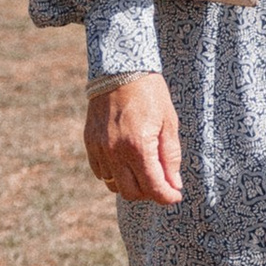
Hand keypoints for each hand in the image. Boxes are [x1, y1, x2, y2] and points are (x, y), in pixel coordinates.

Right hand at [87, 74, 182, 205]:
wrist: (120, 69)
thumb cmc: (150, 93)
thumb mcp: (169, 122)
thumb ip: (171, 156)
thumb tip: (174, 184)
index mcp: (138, 146)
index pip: (153, 187)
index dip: (167, 196)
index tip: (175, 196)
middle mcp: (115, 151)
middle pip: (131, 193)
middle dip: (150, 193)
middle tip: (162, 183)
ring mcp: (99, 148)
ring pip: (114, 185)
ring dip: (131, 185)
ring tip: (145, 172)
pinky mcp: (90, 143)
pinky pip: (101, 172)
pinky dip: (115, 174)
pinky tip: (127, 162)